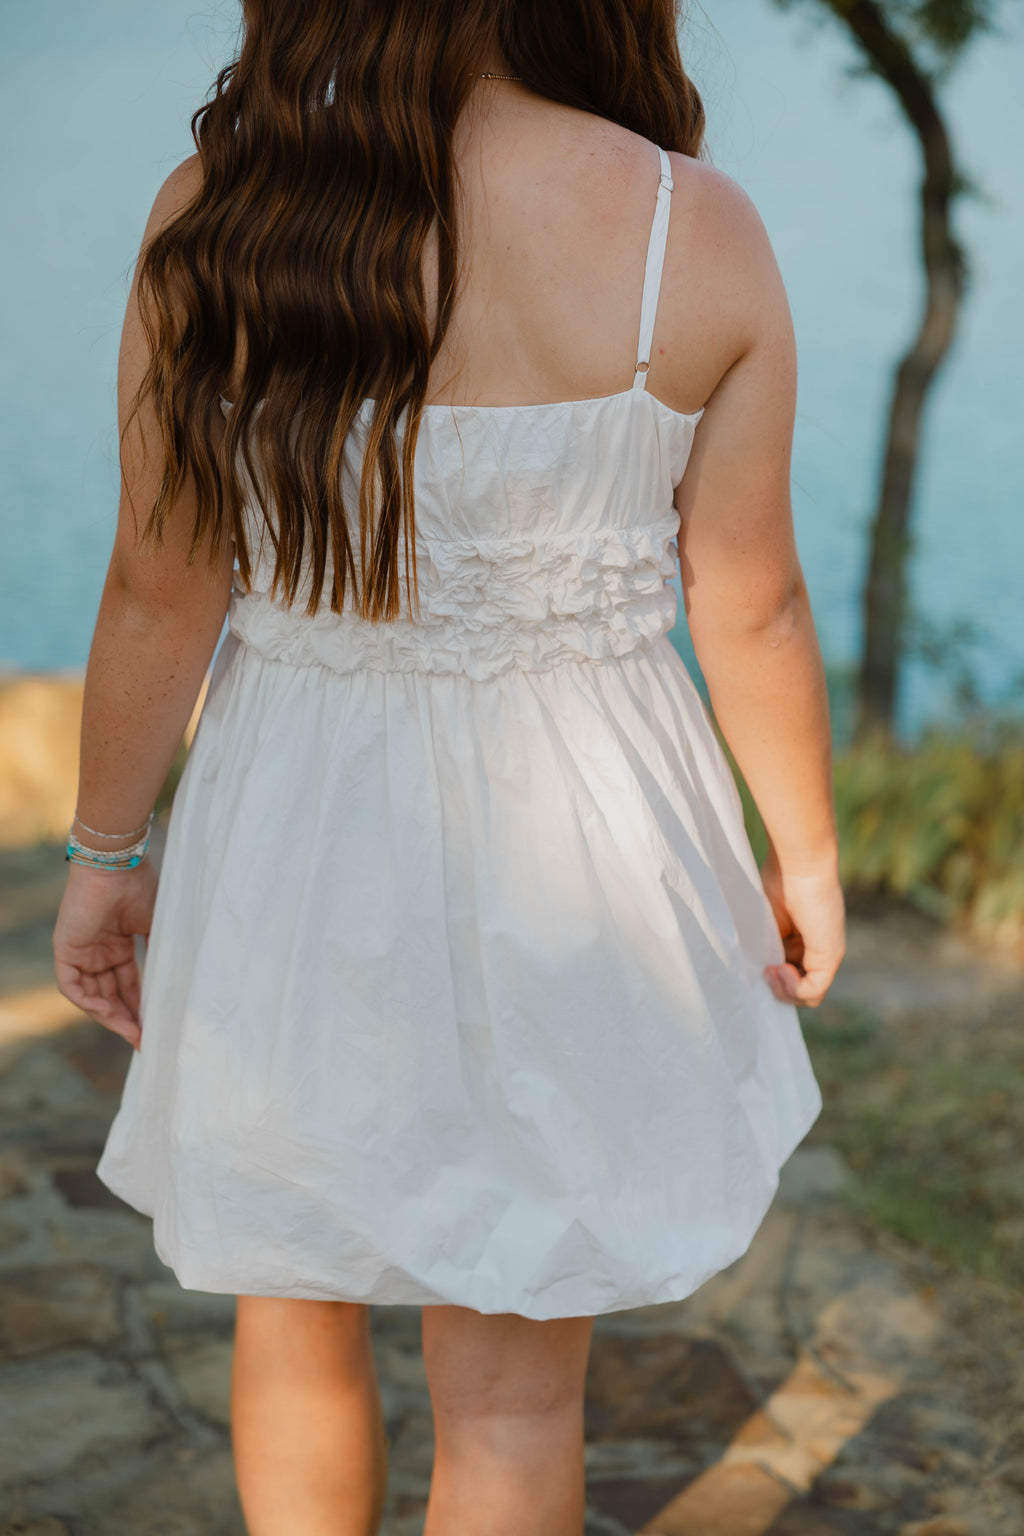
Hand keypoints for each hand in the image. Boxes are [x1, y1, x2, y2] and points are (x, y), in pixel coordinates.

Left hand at [53, 858, 158, 1048]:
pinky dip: (89, 1002)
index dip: (141, 1008)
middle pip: (111, 995)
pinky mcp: (65, 949)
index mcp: (120, 945)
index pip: (128, 985)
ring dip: (111, 1016)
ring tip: (133, 1032)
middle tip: (144, 1040)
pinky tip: (109, 1013)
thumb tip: (180, 989)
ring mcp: (81, 951)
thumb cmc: (142, 889)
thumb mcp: (158, 929)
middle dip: (127, 1019)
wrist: (119, 866)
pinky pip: (72, 986)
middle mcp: (99, 952)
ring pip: (91, 995)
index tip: (156, 1029)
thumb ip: (163, 957)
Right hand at [759, 841, 844, 1007]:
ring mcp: (825, 954)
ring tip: (770, 970)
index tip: (751, 969)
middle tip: (761, 971)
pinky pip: (812, 991)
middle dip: (775, 989)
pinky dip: (792, 988)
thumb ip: (761, 945)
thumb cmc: (778, 881)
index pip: (789, 974)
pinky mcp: (830, 957)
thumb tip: (750, 971)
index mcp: (799, 938)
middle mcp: (815, 948)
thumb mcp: (762, 921)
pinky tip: (779, 968)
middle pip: (797, 988)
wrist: (799, 864)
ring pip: (806, 995)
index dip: (770, 980)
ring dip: (782, 991)